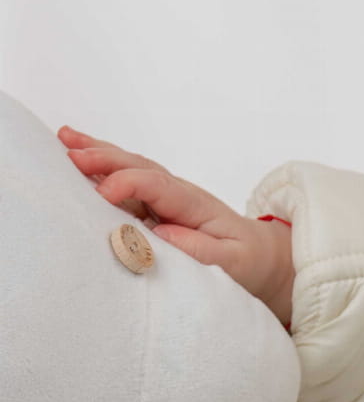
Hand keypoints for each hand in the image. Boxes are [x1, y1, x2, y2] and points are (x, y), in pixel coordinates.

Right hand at [58, 124, 294, 326]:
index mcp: (195, 205)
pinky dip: (101, 167)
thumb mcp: (232, 262)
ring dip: (97, 154)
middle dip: (105, 160)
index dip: (130, 185)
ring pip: (129, 169)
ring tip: (64, 139)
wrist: (261, 256)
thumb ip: (200, 250)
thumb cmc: (246, 260)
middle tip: (70, 155)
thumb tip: (163, 234)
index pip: (158, 187)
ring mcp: (165, 197)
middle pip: (138, 168)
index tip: (103, 194)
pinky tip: (77, 152)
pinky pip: (125, 182)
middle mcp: (177, 194)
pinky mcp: (155, 205)